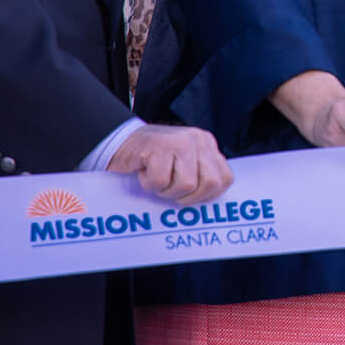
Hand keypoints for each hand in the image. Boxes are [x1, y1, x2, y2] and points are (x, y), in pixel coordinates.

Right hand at [109, 124, 232, 204]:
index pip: (225, 179)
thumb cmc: (151, 160)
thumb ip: (199, 176)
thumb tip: (209, 204)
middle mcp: (197, 140)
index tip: (188, 196)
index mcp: (207, 145)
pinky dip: (148, 184)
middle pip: (210, 184)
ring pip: (186, 185)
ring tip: (156, 179)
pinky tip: (143, 172)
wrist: (119, 142)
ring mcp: (180, 141)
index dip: (206, 196)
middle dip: (188, 197)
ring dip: (166, 190)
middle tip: (169, 189)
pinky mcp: (159, 146)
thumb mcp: (182, 164)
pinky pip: (160, 181)